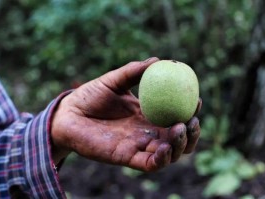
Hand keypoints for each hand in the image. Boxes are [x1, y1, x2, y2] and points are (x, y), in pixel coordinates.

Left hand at [51, 57, 200, 171]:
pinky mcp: (128, 158)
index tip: (196, 99)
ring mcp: (139, 146)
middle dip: (192, 132)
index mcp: (148, 115)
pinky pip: (151, 164)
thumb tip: (157, 61)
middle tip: (192, 120)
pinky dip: (163, 159)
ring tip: (179, 128)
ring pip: (170, 153)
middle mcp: (148, 132)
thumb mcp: (114, 80)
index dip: (190, 110)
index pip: (176, 116)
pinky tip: (165, 146)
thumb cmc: (90, 96)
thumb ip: (134, 71)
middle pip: (179, 139)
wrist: (68, 114)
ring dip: (181, 145)